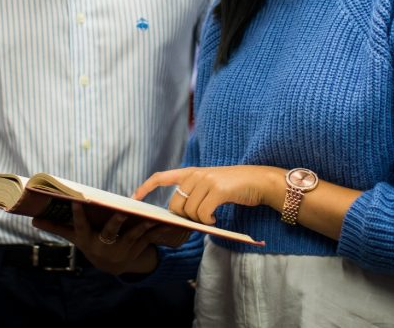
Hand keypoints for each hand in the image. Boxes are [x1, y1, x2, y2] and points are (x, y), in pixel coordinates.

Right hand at [32, 202, 161, 274]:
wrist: (114, 265)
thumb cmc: (92, 243)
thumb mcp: (75, 237)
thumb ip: (56, 227)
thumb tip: (33, 220)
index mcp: (88, 239)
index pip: (80, 227)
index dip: (78, 216)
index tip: (76, 202)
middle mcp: (105, 245)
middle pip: (110, 232)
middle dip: (115, 222)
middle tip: (119, 212)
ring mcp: (122, 248)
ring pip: (133, 235)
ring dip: (141, 226)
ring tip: (148, 216)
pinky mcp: (137, 248)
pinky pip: (148, 238)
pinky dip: (156, 230)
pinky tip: (163, 221)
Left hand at [134, 165, 283, 223]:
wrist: (259, 180)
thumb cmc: (234, 187)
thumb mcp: (210, 186)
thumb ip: (194, 194)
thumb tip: (177, 216)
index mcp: (191, 172)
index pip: (161, 177)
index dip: (145, 187)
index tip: (133, 198)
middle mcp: (195, 174)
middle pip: (175, 205)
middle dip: (184, 218)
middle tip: (200, 219)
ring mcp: (206, 180)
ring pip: (189, 212)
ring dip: (199, 221)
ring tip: (212, 216)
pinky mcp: (218, 190)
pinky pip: (203, 214)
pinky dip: (208, 221)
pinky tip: (216, 219)